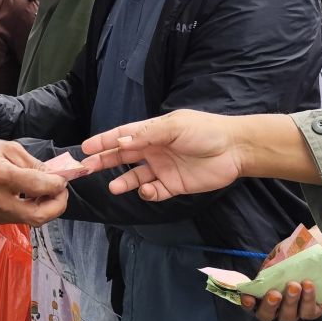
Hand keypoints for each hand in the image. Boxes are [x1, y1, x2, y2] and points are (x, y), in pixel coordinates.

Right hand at [0, 140, 67, 225]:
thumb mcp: (6, 148)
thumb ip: (32, 163)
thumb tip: (54, 175)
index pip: (37, 186)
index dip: (56, 184)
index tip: (62, 178)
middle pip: (38, 215)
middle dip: (57, 205)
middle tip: (62, 191)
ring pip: (32, 220)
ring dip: (47, 208)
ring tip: (49, 192)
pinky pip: (21, 218)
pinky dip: (33, 210)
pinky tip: (34, 197)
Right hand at [78, 110, 245, 200]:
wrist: (235, 150)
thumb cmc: (205, 131)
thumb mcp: (174, 127)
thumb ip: (147, 135)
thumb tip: (121, 142)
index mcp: (153, 133)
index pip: (123, 136)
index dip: (104, 141)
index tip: (86, 148)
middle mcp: (154, 151)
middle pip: (124, 157)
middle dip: (105, 161)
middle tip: (87, 168)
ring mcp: (163, 169)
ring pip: (136, 177)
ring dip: (123, 181)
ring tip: (113, 187)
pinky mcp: (174, 185)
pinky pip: (155, 192)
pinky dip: (148, 193)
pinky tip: (148, 190)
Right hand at [242, 230, 321, 320]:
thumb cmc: (303, 248)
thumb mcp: (283, 251)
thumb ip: (271, 264)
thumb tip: (260, 278)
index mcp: (268, 287)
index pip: (253, 302)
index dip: (248, 304)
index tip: (249, 298)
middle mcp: (281, 301)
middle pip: (268, 316)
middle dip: (269, 307)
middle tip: (275, 294)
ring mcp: (298, 306)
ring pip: (288, 317)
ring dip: (289, 303)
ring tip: (295, 285)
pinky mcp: (317, 308)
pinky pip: (309, 312)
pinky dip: (307, 300)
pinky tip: (309, 285)